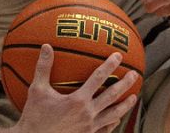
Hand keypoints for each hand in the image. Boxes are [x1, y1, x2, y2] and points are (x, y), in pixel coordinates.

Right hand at [16, 45, 137, 132]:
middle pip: (112, 96)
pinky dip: (113, 123)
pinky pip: (105, 130)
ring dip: (125, 105)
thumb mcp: (37, 91)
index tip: (119, 55)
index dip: (109, 65)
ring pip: (113, 115)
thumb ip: (43, 68)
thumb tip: (46, 46)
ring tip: (134, 97)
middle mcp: (87, 114)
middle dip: (125, 84)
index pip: (98, 78)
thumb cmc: (34, 117)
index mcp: (78, 100)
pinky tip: (116, 120)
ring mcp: (89, 128)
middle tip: (135, 74)